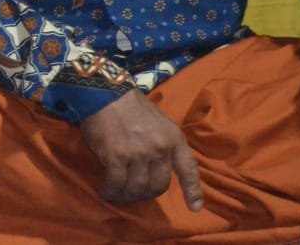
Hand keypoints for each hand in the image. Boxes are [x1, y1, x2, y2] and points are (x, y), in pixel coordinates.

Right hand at [79, 88, 202, 208]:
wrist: (104, 92)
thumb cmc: (131, 106)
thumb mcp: (160, 122)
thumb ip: (165, 143)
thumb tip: (158, 167)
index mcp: (174, 139)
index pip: (189, 170)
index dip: (193, 191)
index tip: (195, 207)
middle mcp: (160, 148)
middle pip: (158, 186)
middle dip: (146, 195)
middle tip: (134, 194)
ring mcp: (138, 153)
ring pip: (137, 188)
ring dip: (127, 196)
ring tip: (118, 196)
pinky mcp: (116, 156)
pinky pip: (116, 183)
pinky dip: (111, 192)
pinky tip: (105, 193)